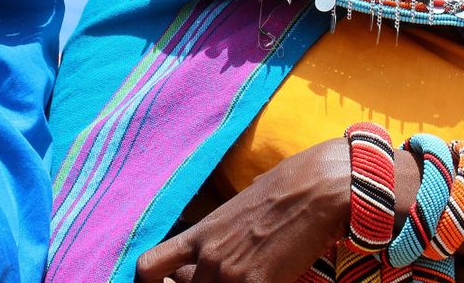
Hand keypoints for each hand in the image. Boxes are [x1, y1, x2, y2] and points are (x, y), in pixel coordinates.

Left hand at [136, 140, 350, 282]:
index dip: (153, 282)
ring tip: (249, 275)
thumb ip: (217, 234)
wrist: (314, 190)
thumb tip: (212, 248)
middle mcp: (208, 257)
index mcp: (199, 233)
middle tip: (224, 277)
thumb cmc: (281, 191)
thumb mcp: (235, 209)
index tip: (167, 282)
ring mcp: (230, 274)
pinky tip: (267, 280)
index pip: (148, 267)